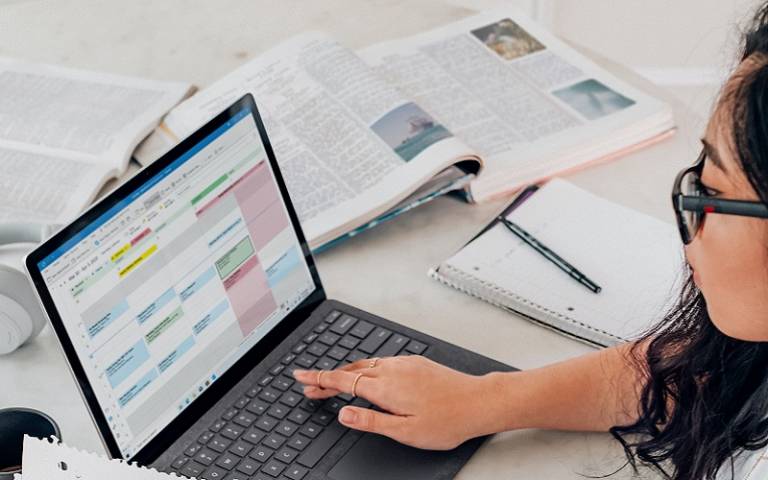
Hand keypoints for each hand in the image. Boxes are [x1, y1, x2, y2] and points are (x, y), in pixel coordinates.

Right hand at [292, 355, 500, 449]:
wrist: (478, 401)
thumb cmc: (447, 420)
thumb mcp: (405, 431)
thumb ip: (371, 421)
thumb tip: (343, 413)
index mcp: (385, 388)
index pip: (342, 381)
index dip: (318, 379)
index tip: (300, 377)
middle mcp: (392, 370)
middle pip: (349, 370)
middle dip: (327, 377)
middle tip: (310, 386)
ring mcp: (404, 363)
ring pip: (365, 364)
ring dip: (345, 372)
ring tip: (332, 382)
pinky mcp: (415, 362)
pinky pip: (381, 361)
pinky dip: (364, 368)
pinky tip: (366, 376)